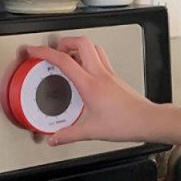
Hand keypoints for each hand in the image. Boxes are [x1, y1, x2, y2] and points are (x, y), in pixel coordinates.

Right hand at [25, 38, 158, 145]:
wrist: (147, 121)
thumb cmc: (126, 123)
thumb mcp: (91, 131)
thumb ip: (68, 135)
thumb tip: (54, 138)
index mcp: (90, 84)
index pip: (63, 60)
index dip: (44, 53)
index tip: (32, 51)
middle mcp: (100, 74)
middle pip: (80, 42)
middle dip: (63, 42)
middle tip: (53, 53)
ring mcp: (110, 73)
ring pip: (93, 47)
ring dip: (78, 48)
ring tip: (68, 58)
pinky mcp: (116, 78)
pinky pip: (100, 59)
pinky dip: (89, 58)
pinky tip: (85, 73)